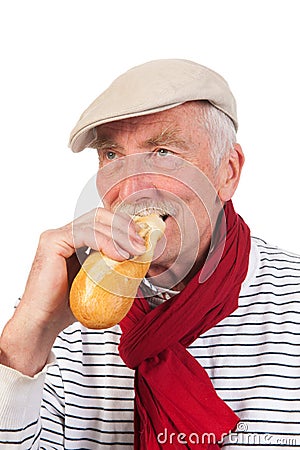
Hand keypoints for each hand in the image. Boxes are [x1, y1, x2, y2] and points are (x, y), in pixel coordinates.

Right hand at [0, 208, 144, 374]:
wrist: (44, 323)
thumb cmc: (68, 306)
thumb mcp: (99, 280)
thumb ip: (114, 266)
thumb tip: (140, 260)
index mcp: (75, 239)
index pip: (104, 220)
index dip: (125, 226)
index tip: (142, 240)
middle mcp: (65, 233)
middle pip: (101, 216)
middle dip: (125, 227)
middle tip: (141, 244)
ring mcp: (57, 236)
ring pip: (95, 222)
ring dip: (120, 235)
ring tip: (134, 251)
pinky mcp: (52, 242)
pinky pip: (84, 234)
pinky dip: (105, 242)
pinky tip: (119, 255)